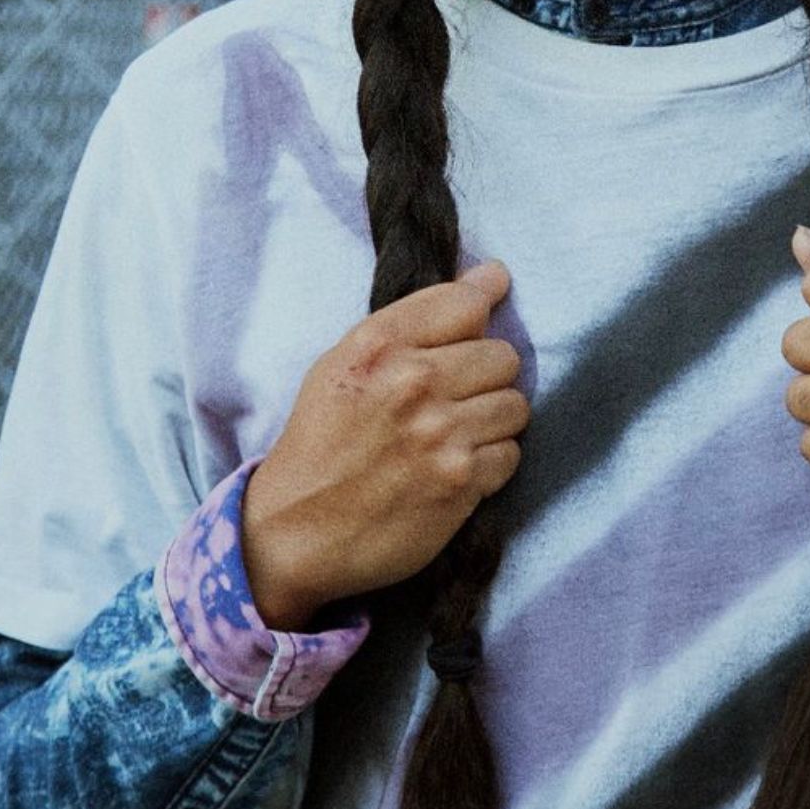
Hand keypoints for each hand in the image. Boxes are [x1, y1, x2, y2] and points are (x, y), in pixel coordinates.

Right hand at [241, 261, 528, 627]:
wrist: (294, 530)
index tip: (483, 314)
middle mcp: (413, 382)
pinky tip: (456, 466)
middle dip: (486, 373)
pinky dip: (490, 462)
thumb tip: (494, 278)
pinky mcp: (460, 483)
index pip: (467, 302)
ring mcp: (440, 434)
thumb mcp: (344, 363)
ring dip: (492, 419)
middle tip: (458, 393)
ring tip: (456, 432)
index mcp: (379, 344)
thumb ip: (415, 321)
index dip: (483, 306)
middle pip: (502, 355)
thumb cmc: (321, 441)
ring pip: (515, 405)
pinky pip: (510, 454)